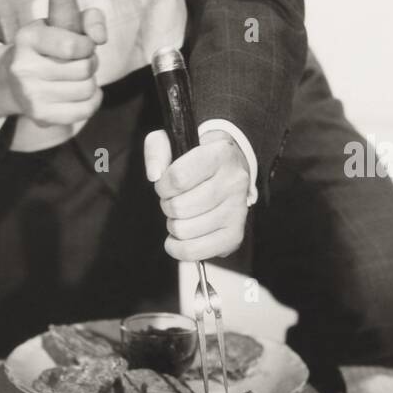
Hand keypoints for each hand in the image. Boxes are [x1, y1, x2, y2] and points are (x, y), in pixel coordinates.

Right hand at [0, 8, 106, 126]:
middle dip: (90, 62)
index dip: (87, 45)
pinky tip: (82, 93)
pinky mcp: (41, 116)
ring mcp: (30, 95)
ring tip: (78, 76)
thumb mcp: (63, 22)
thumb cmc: (49, 45)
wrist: (13, 80)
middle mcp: (24, 68)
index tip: (84, 44)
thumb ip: (90, 19)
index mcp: (27, 38)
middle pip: (83, 69)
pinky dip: (92, 100)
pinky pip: (85, 110)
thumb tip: (100, 38)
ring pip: (87, 89)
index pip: (71, 46)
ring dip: (91, 81)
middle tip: (81, 61)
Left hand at [144, 128, 249, 261]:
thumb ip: (157, 150)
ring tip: (183, 214)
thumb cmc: (195, 157)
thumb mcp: (174, 141)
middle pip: (180, 207)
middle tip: (175, 199)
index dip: (162, 185)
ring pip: (185, 230)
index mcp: (220, 154)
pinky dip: (180, 248)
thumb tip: (155, 175)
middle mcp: (234, 182)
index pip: (178, 177)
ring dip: (174, 225)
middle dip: (167, 205)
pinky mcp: (235, 234)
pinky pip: (196, 251)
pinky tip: (180, 237)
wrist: (229, 168)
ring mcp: (237, 210)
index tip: (165, 184)